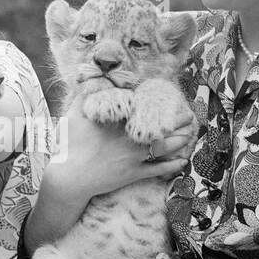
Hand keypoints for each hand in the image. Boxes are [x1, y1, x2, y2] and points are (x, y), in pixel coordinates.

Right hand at [50, 112, 194, 201]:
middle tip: (189, 116)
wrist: (69, 177)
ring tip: (189, 134)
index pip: (143, 109)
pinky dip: (171, 166)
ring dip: (179, 141)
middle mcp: (130, 138)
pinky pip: (157, 170)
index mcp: (118, 122)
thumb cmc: (68, 145)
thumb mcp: (72, 116)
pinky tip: (182, 161)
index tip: (169, 98)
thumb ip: (83, 98)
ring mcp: (134, 157)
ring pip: (163, 147)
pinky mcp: (133, 174)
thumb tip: (87, 81)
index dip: (158, 104)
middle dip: (176, 121)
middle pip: (160, 127)